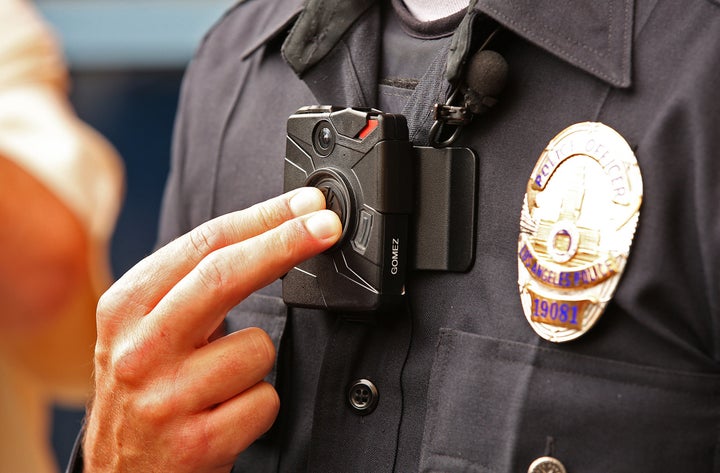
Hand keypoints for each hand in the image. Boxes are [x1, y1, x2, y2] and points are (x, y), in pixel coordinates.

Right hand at [83, 188, 340, 471]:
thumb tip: (270, 234)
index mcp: (125, 308)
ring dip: (257, 363)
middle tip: (327, 226)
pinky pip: (265, 400)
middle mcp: (138, 350)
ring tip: (222, 382)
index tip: (306, 205)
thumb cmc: (148, 388)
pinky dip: (259, 405)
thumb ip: (193, 285)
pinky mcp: (196, 442)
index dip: (264, 219)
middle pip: (224, 276)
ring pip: (258, 348)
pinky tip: (226, 415)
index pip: (203, 246)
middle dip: (285, 243)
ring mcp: (165, 399)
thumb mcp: (147, 328)